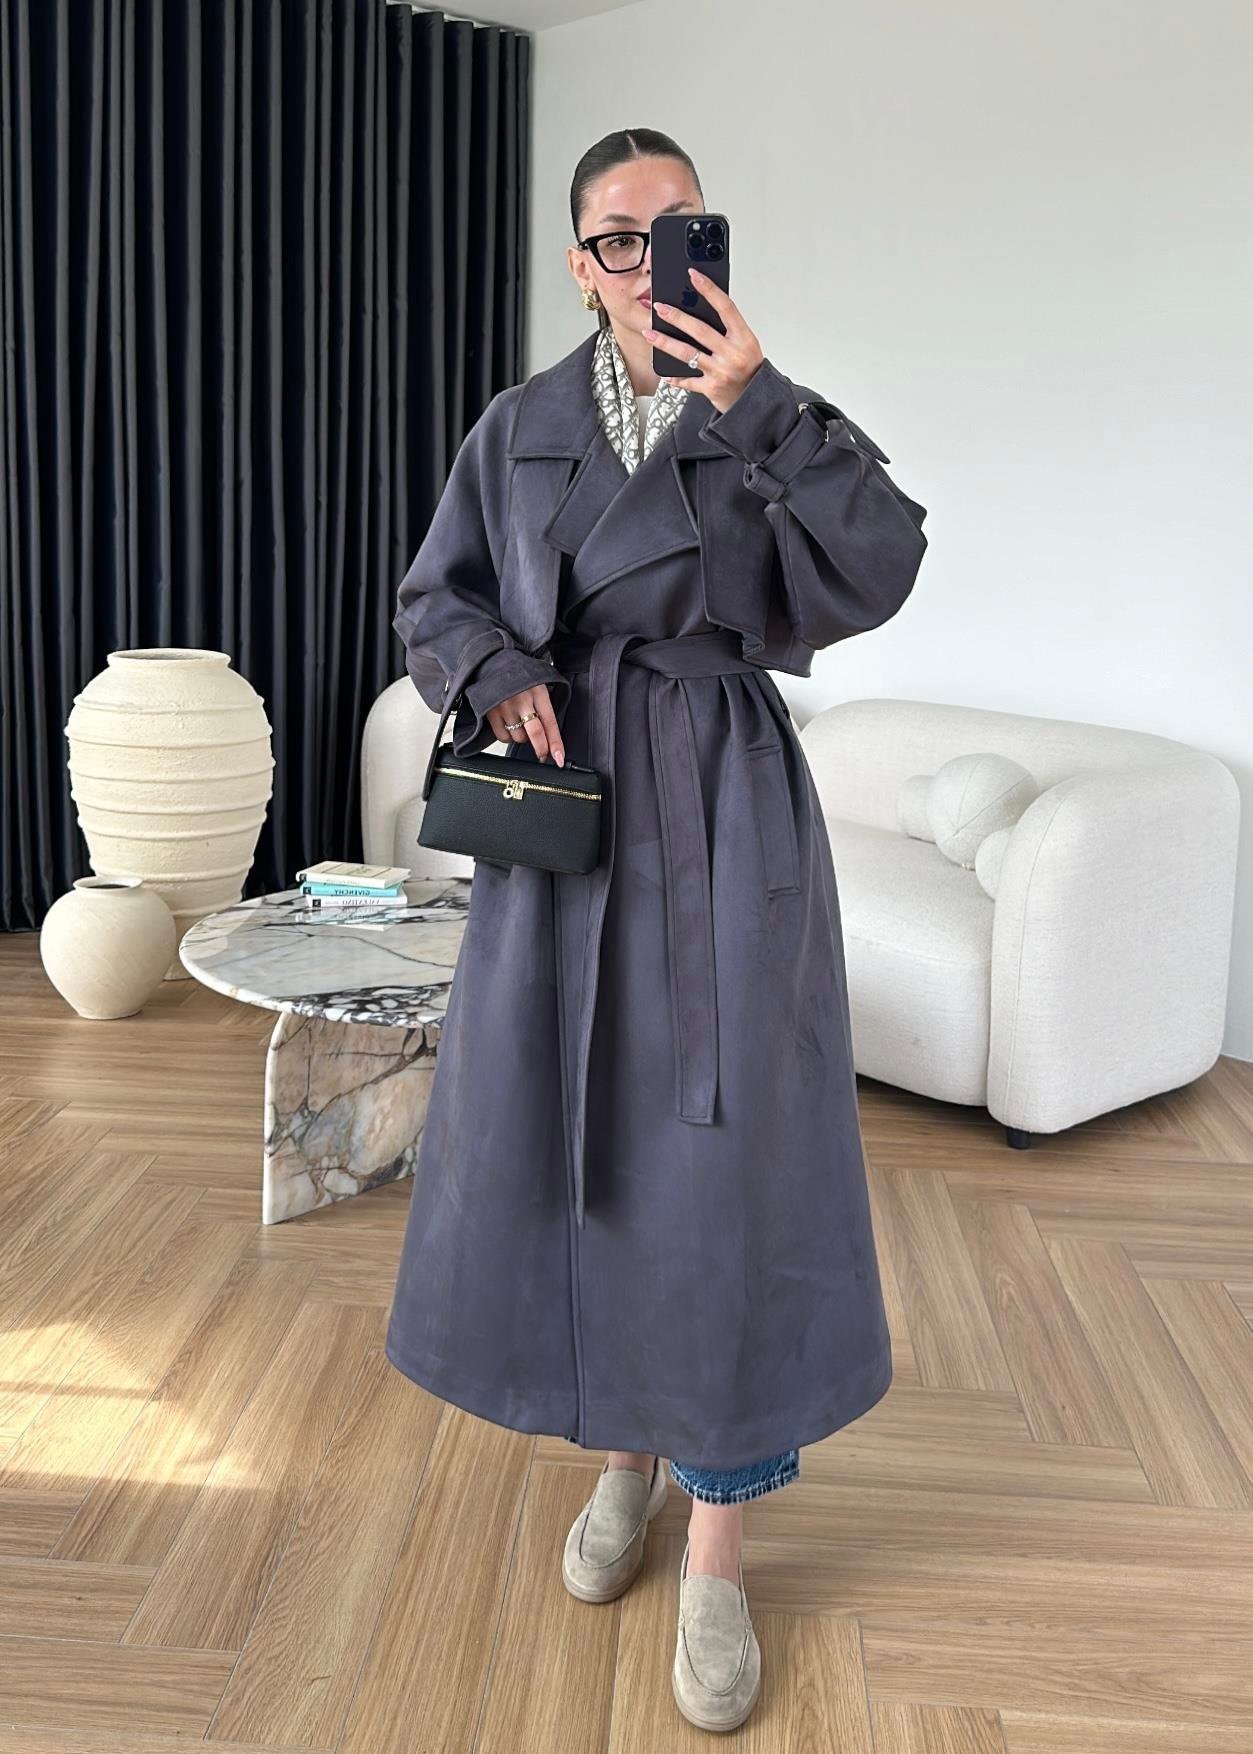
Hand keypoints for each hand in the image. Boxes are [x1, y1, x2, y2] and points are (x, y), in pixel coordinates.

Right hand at [487, 682, 564, 766]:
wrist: (491, 663)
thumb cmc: (518, 675)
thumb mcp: (538, 683)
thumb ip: (545, 704)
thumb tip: (551, 733)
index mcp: (538, 692)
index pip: (550, 723)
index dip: (556, 743)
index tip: (559, 758)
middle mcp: (522, 700)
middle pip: (535, 734)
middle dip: (541, 749)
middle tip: (543, 755)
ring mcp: (505, 707)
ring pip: (519, 737)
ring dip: (522, 737)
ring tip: (520, 724)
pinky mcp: (490, 712)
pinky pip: (503, 737)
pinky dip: (508, 736)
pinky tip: (508, 725)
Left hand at [642, 267, 765, 414]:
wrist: (754, 399)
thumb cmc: (748, 367)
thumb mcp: (745, 342)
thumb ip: (727, 327)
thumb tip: (700, 306)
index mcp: (743, 337)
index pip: (725, 307)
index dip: (709, 289)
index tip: (694, 275)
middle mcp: (732, 353)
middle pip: (700, 330)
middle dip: (677, 317)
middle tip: (659, 307)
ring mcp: (721, 372)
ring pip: (688, 354)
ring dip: (665, 343)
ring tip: (649, 333)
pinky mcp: (711, 388)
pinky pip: (688, 381)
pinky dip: (675, 378)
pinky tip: (663, 373)